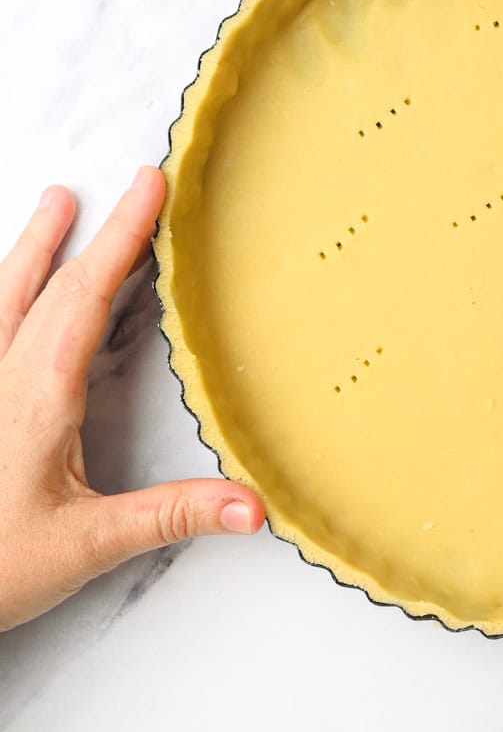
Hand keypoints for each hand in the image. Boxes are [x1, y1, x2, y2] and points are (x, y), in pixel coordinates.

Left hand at [0, 167, 263, 629]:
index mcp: (38, 395)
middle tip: (121, 184)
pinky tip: (2, 297)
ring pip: (1, 298)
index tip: (150, 186)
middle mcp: (1, 379)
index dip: (122, 236)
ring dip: (31, 249)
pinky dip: (1, 297)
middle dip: (89, 231)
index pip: (86, 295)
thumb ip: (170, 514)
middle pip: (44, 284)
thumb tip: (250, 505)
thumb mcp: (86, 546)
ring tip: (52, 204)